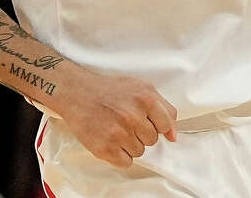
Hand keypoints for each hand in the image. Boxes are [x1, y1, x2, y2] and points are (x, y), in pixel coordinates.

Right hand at [60, 72, 177, 167]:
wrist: (78, 93)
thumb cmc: (109, 90)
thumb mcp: (140, 88)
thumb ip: (163, 108)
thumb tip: (173, 136)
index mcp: (146, 98)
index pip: (167, 124)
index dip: (158, 125)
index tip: (147, 121)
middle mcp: (133, 116)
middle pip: (153, 140)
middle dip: (141, 133)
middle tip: (126, 121)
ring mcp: (119, 133)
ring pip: (139, 151)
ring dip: (130, 144)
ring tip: (116, 128)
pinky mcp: (106, 148)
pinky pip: (126, 162)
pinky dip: (119, 155)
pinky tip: (111, 140)